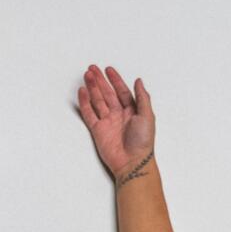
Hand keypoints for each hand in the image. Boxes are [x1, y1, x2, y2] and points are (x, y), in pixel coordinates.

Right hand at [76, 63, 155, 181]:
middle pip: (108, 93)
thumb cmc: (143, 142)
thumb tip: (138, 81)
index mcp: (132, 111)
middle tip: (92, 68)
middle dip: (100, 81)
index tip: (108, 70)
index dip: (115, 80)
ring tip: (87, 75)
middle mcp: (119, 115)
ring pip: (98, 101)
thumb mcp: (148, 116)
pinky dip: (85, 102)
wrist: (132, 162)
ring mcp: (107, 122)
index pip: (122, 91)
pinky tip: (82, 91)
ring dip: (92, 88)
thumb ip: (142, 97)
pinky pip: (89, 113)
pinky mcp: (97, 130)